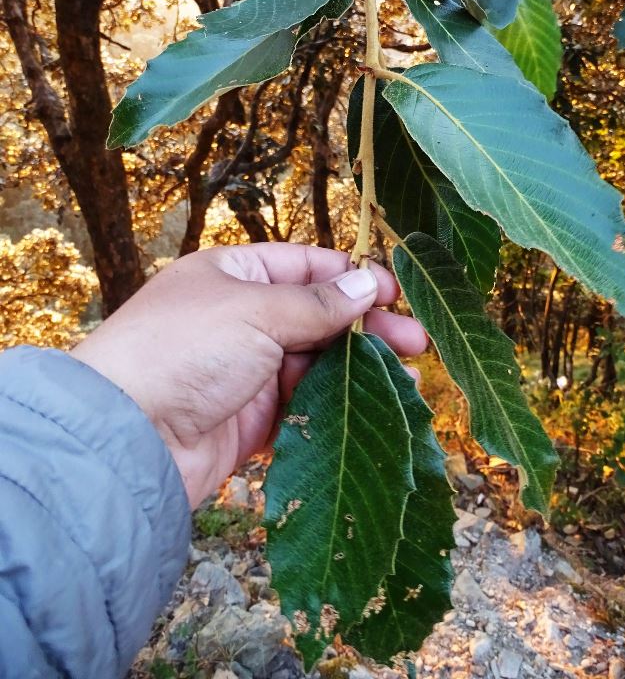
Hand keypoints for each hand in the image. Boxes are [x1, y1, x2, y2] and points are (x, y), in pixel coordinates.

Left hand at [70, 244, 426, 507]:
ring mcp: (246, 371)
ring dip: (360, 373)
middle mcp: (241, 319)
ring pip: (317, 366)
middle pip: (318, 317)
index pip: (305, 266)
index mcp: (234, 275)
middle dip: (368, 329)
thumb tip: (367, 282)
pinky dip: (338, 408)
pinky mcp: (251, 421)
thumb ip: (317, 303)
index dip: (353, 277)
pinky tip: (373, 412)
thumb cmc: (183, 351)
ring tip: (406, 383)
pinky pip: (304, 408)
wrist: (125, 441)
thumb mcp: (256, 311)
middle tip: (416, 342)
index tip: (397, 293)